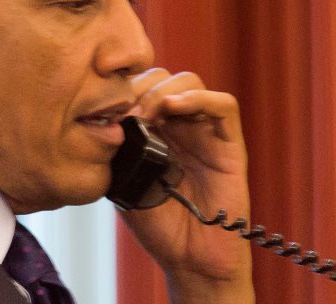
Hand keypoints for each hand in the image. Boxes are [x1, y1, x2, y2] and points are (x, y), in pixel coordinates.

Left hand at [121, 68, 254, 302]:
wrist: (189, 257)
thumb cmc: (157, 223)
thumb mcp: (123, 179)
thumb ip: (118, 148)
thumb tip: (105, 119)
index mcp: (154, 128)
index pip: (141, 85)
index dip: (124, 89)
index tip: (108, 110)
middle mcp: (180, 124)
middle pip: (163, 77)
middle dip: (142, 86)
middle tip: (128, 112)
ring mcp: (205, 131)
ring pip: (190, 82)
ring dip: (165, 91)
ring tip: (148, 113)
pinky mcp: (230, 143)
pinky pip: (224, 105)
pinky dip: (199, 98)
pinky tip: (174, 109)